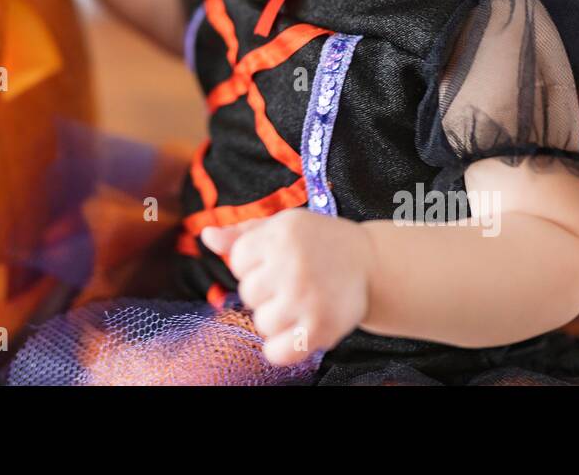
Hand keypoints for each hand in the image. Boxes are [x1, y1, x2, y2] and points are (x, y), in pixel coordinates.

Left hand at [201, 209, 374, 365]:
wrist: (372, 263)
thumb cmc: (319, 243)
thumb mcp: (283, 226)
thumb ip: (243, 234)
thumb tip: (206, 237)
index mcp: (281, 233)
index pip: (238, 260)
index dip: (254, 264)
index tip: (277, 262)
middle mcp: (292, 264)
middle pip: (248, 293)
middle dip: (266, 291)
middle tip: (292, 283)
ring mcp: (306, 297)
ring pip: (262, 323)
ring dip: (277, 319)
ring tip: (300, 304)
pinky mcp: (320, 327)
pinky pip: (278, 352)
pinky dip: (282, 349)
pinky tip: (296, 333)